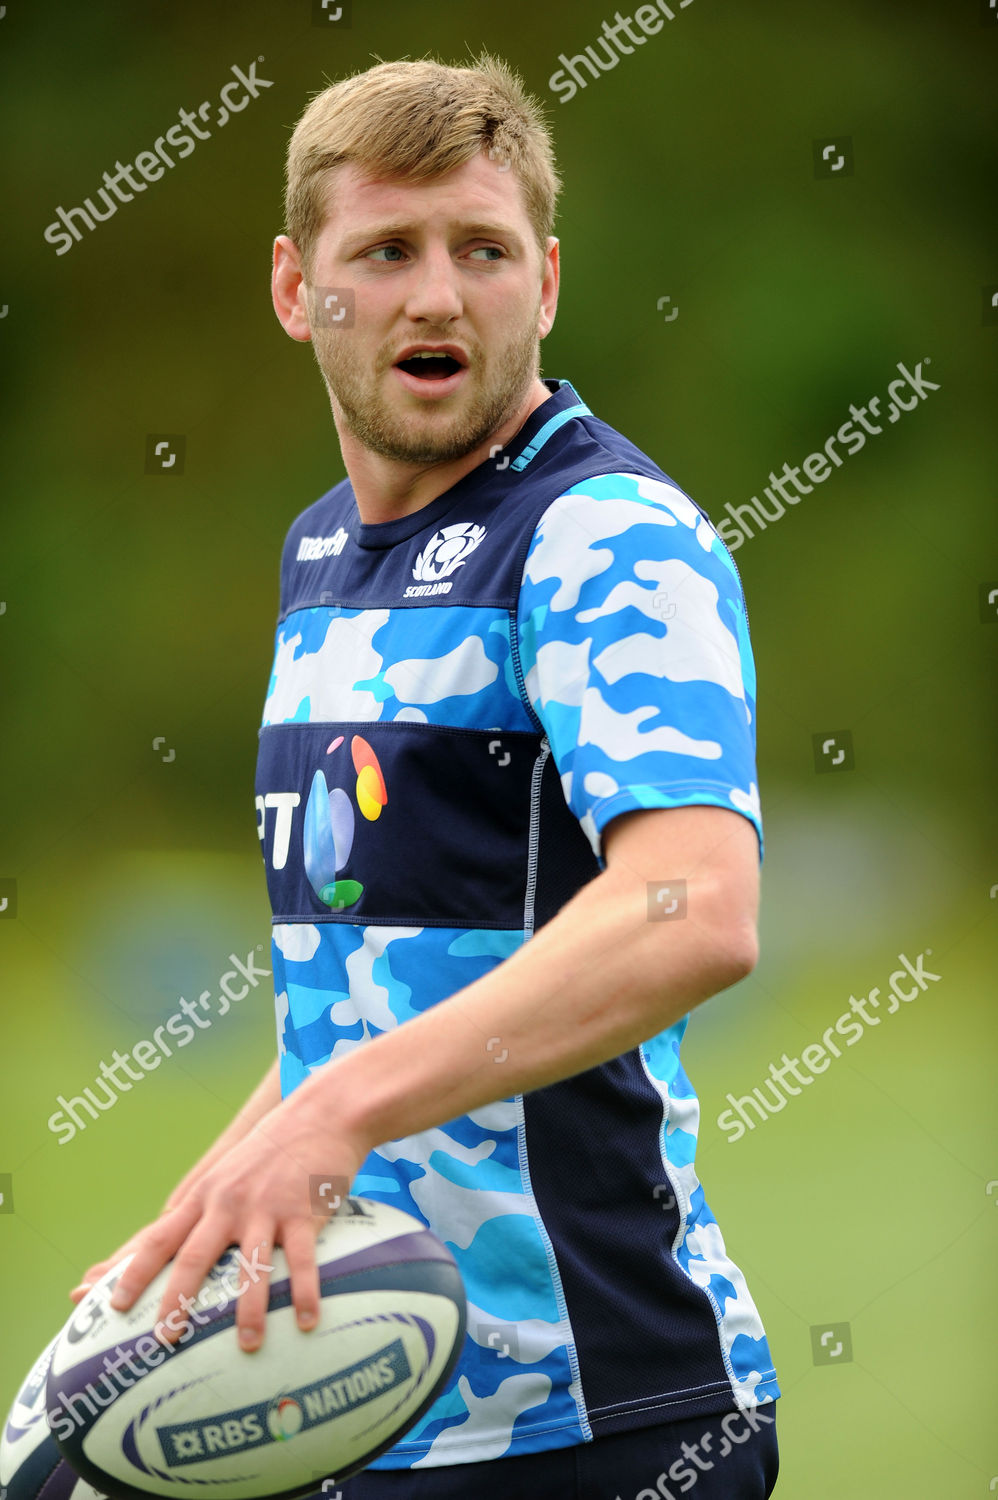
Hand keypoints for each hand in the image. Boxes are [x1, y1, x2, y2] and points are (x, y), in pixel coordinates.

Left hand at [102, 1082, 368, 1351]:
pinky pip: (302, 1260)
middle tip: (165, 1338)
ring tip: (247, 1346)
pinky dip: (304, 1293)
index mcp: (205, 1196)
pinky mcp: (303, 1212)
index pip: (159, 1238)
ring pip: (250, 1266)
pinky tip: (306, 1321)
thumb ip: (207, 1206)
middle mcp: (228, 1203)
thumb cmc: (273, 1148)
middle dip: (176, 1301)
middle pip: (193, 1257)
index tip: (113, 1305)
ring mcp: (266, 1208)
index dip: (133, 1273)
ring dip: (248, 1311)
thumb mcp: (228, 1172)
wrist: (322, 1113)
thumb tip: (182, 1246)